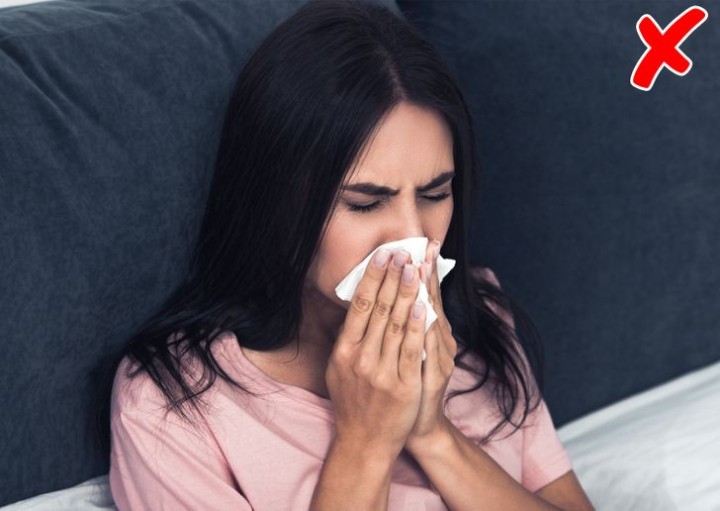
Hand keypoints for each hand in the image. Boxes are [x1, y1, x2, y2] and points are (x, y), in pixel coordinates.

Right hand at [326, 249, 426, 459]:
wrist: (364, 442)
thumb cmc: (353, 402)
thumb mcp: (338, 370)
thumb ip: (347, 340)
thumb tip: (356, 306)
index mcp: (343, 351)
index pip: (359, 306)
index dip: (372, 278)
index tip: (382, 256)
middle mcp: (360, 358)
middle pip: (378, 309)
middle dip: (392, 277)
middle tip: (402, 252)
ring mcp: (381, 372)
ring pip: (396, 324)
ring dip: (406, 293)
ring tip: (414, 268)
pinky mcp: (403, 385)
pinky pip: (412, 349)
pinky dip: (417, 325)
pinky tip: (423, 304)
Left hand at [406, 239, 456, 451]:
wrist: (418, 429)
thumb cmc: (409, 388)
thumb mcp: (412, 353)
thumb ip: (409, 327)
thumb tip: (401, 297)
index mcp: (436, 335)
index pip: (431, 296)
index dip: (428, 271)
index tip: (425, 245)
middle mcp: (441, 343)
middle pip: (432, 302)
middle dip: (425, 273)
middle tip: (421, 245)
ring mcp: (438, 360)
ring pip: (431, 320)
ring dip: (423, 292)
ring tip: (418, 265)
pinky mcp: (430, 378)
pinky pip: (426, 347)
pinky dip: (422, 327)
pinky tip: (419, 307)